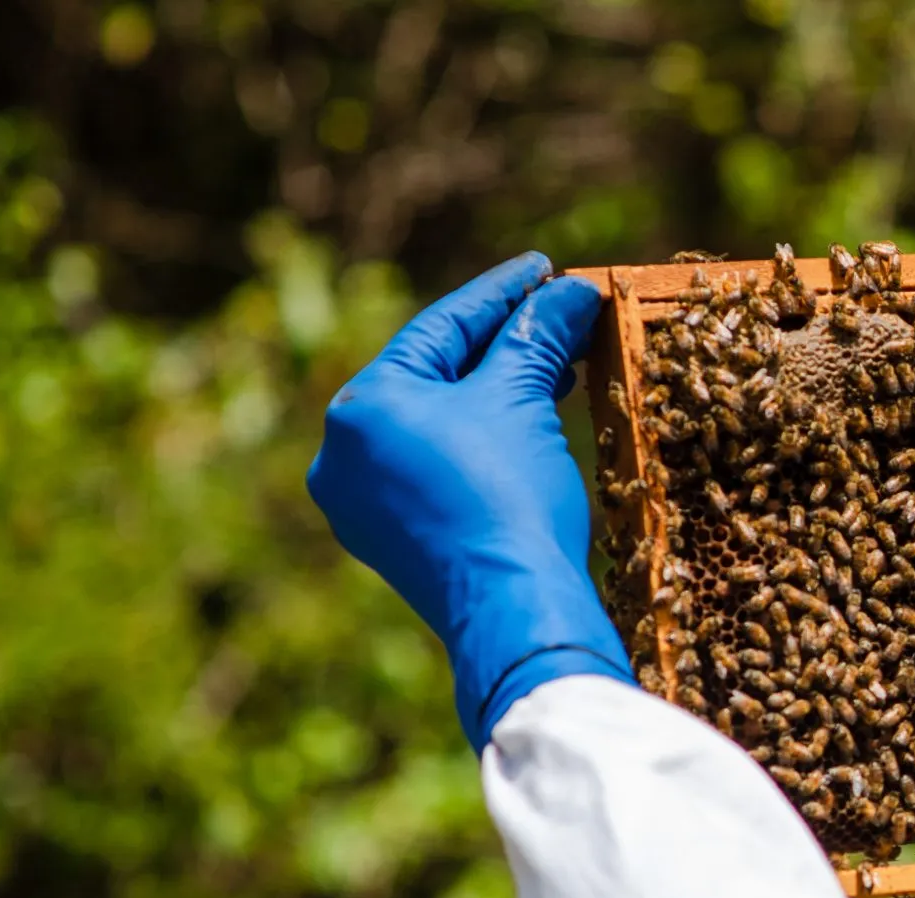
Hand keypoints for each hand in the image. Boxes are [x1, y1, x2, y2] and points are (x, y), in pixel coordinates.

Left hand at [307, 253, 632, 748]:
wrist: (514, 609)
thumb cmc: (511, 496)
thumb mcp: (523, 401)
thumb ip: (538, 335)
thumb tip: (572, 292)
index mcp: (360, 405)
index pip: (441, 329)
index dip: (503, 294)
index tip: (546, 271)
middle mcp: (342, 453)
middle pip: (436, 378)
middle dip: (502, 349)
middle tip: (558, 319)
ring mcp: (361, 506)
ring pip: (437, 430)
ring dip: (495, 400)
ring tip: (553, 375)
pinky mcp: (393, 546)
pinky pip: (436, 475)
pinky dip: (480, 449)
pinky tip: (524, 436)